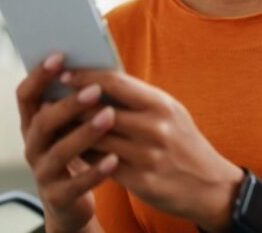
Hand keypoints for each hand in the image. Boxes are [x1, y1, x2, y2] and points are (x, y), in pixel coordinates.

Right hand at [16, 54, 118, 232]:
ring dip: (85, 133)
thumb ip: (75, 103)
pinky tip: (114, 159)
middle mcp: (32, 146)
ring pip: (59, 152)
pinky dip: (95, 171)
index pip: (25, 95)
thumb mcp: (69, 128)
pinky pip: (76, 184)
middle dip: (68, 105)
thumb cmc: (75, 153)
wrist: (70, 203)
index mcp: (32, 124)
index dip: (38, 75)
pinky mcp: (58, 197)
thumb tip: (97, 67)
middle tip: (95, 90)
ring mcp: (42, 173)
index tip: (59, 57)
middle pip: (43, 122)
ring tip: (110, 117)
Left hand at [62, 70, 243, 231]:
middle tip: (49, 98)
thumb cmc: (183, 142)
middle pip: (99, 110)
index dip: (84, 76)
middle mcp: (155, 128)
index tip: (63, 74)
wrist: (212, 187)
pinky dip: (84, 154)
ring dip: (72, 130)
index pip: (114, 82)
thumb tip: (96, 79)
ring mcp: (148, 156)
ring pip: (96, 138)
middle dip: (71, 104)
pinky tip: (72, 148)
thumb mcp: (169, 112)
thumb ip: (137, 97)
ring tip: (55, 122)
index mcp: (161, 104)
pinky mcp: (141, 181)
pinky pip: (101, 163)